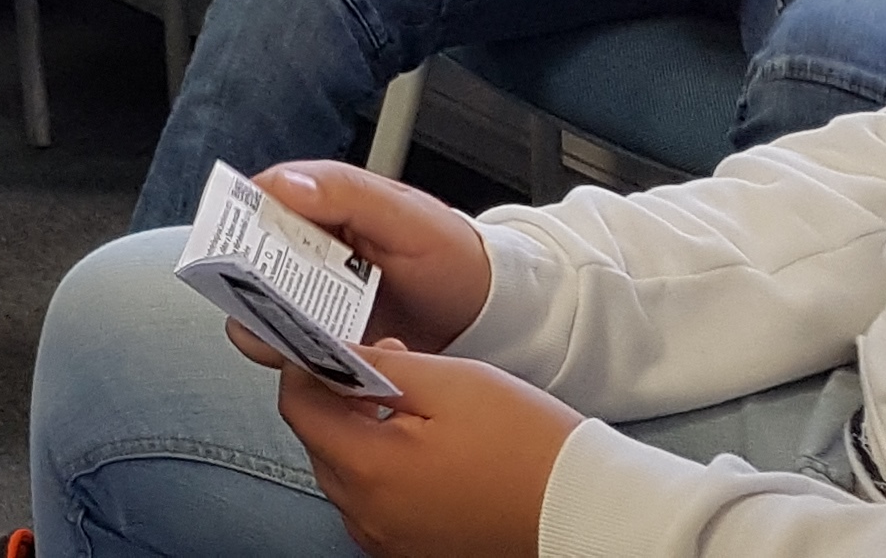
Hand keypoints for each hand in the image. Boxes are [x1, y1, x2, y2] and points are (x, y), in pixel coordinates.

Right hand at [248, 162, 493, 348]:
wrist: (487, 317)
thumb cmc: (454, 257)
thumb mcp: (408, 218)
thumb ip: (348, 195)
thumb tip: (284, 184)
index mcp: (321, 204)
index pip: (258, 201)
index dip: (240, 223)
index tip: (239, 250)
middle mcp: (306, 249)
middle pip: (245, 261)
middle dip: (247, 286)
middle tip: (275, 304)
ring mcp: (311, 296)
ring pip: (256, 309)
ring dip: (267, 327)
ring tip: (302, 340)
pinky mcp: (321, 338)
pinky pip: (286, 347)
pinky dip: (293, 357)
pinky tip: (323, 360)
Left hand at [259, 344, 576, 557]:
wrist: (588, 510)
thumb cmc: (529, 445)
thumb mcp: (451, 383)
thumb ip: (376, 367)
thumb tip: (329, 355)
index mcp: (369, 470)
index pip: (297, 408)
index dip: (310, 368)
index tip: (335, 347)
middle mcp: (368, 515)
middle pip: (319, 442)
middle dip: (341, 399)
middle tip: (393, 366)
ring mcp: (390, 540)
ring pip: (346, 474)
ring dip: (364, 435)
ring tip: (419, 406)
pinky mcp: (414, 551)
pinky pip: (376, 504)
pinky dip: (386, 472)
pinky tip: (428, 449)